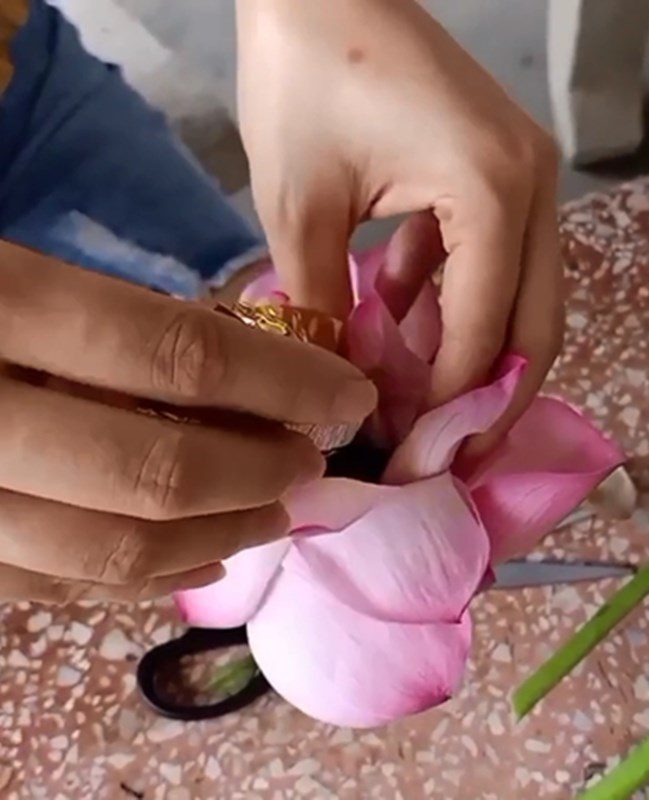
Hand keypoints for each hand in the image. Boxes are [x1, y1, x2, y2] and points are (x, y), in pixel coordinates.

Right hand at [0, 241, 374, 602]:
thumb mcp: (12, 264)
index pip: (180, 354)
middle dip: (260, 471)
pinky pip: (57, 585)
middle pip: (159, 469)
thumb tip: (243, 351)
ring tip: (274, 516)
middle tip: (309, 463)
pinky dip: (141, 576)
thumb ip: (112, 308)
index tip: (349, 395)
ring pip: (114, 545)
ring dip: (219, 534)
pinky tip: (198, 559)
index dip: (285, 382)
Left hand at [236, 0, 563, 455]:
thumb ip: (328, 308)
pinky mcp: (504, 173)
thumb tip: (342, 393)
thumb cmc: (303, 78)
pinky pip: (496, 260)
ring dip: (475, 355)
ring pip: (523, 299)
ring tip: (421, 403)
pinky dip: (455, 299)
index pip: (483, 333)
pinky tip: (398, 314)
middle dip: (491, 400)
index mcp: (494, 194)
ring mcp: (530, 178)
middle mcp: (536, 188)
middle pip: (535, 328)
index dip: (447, 407)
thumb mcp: (301, 209)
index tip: (409, 456)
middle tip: (447, 456)